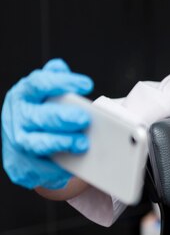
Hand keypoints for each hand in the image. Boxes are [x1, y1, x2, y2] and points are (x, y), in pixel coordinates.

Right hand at [2, 59, 92, 188]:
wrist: (20, 143)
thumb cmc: (40, 112)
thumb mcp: (43, 92)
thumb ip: (54, 78)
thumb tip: (59, 66)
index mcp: (24, 95)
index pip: (39, 83)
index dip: (62, 82)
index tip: (88, 84)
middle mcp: (17, 117)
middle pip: (38, 117)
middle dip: (62, 118)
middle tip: (84, 119)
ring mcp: (18, 142)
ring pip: (37, 143)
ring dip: (62, 143)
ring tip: (82, 144)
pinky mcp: (21, 165)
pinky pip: (40, 168)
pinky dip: (58, 167)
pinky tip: (74, 165)